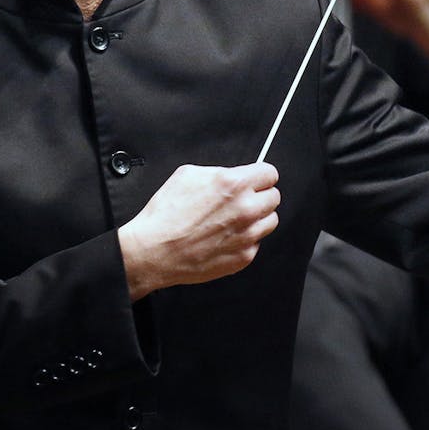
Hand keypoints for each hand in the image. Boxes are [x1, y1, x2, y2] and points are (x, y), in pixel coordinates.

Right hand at [117, 163, 280, 299]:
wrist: (154, 251)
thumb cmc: (166, 216)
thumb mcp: (188, 175)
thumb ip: (218, 172)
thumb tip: (230, 174)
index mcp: (234, 185)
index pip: (270, 173)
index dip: (261, 175)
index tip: (258, 179)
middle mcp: (245, 210)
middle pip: (274, 197)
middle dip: (260, 196)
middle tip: (244, 200)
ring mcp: (247, 235)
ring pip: (270, 221)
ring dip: (257, 219)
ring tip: (235, 220)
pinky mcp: (243, 257)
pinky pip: (256, 244)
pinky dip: (245, 240)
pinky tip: (225, 238)